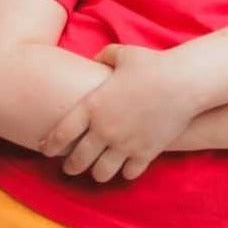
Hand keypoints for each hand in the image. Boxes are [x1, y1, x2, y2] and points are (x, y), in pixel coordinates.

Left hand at [39, 43, 200, 181]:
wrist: (183, 82)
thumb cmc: (152, 64)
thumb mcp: (123, 53)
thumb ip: (104, 56)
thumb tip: (96, 58)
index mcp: (92, 107)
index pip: (62, 133)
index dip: (50, 144)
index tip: (44, 150)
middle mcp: (104, 130)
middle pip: (78, 158)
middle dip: (70, 166)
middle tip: (68, 168)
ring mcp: (125, 144)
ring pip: (102, 172)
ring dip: (97, 173)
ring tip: (97, 172)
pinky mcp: (146, 153)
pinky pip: (129, 173)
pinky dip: (125, 173)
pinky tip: (125, 169)